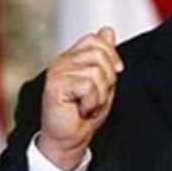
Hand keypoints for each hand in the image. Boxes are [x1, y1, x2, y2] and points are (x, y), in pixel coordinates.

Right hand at [38, 27, 122, 170]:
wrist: (69, 139)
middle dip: (108, 78)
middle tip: (96, 96)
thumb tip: (107, 30)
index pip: (95, 39)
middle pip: (99, 54)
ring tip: (87, 104)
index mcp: (72, 57)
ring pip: (96, 72)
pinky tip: (80, 109)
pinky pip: (87, 86)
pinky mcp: (55, 86)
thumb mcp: (102, 82)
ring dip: (99, 94)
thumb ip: (105, 57)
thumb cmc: (84, 114)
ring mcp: (57, 72)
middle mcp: (62, 61)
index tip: (116, 73)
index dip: (111, 54)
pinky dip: (91, 102)